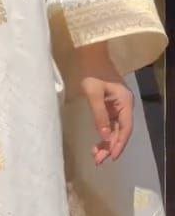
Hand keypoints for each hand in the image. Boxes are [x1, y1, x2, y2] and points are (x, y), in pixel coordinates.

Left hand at [75, 41, 133, 166]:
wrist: (90, 54)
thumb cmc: (91, 71)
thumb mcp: (93, 93)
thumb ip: (99, 115)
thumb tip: (105, 137)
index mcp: (125, 102)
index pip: (125, 128)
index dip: (119, 144)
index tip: (111, 157)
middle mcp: (125, 106)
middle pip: (120, 131)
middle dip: (111, 147)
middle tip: (98, 161)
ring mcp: (118, 106)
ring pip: (115, 129)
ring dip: (107, 143)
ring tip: (96, 156)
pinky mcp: (111, 105)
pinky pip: (110, 123)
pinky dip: (104, 134)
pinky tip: (97, 144)